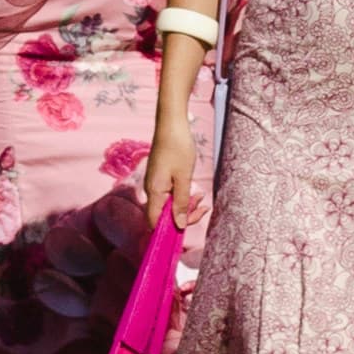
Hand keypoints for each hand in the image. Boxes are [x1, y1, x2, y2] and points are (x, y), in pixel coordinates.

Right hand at [142, 106, 196, 226]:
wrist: (171, 123)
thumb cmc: (177, 148)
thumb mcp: (184, 178)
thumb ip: (181, 203)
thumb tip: (178, 225)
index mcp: (154, 192)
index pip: (155, 223)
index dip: (170, 230)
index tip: (189, 224)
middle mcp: (151, 190)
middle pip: (163, 215)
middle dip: (184, 215)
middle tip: (202, 207)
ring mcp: (155, 183)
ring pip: (168, 205)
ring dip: (185, 205)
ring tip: (201, 197)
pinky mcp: (159, 177)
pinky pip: (169, 194)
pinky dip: (182, 195)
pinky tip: (193, 190)